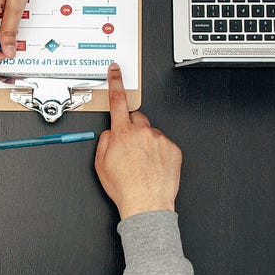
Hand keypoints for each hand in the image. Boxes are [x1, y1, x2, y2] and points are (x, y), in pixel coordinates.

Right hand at [94, 63, 182, 219]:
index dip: (116, 82)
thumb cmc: (124, 187)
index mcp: (122, 133)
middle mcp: (142, 132)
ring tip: (142, 163)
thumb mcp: (100, 164)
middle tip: (130, 146)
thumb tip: (111, 133)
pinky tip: (153, 166)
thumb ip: (105, 141)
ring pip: (151, 133)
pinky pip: (164, 144)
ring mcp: (160, 139)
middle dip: (132, 127)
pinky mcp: (173, 149)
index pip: (118, 101)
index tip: (116, 71)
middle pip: (136, 118)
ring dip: (146, 142)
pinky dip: (158, 152)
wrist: (146, 204)